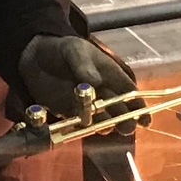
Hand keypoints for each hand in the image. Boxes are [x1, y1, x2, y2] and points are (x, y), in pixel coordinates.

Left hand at [19, 34, 135, 121]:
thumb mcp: (73, 50)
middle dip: (125, 121)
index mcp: (110, 75)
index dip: (139, 107)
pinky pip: (80, 126)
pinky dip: (82, 130)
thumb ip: (83, 65)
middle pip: (119, 111)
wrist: (34, 57)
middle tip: (126, 127)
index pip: (130, 93)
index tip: (145, 121)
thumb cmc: (61, 49)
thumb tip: (95, 82)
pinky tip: (82, 131)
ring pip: (101, 121)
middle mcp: (102, 93)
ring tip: (103, 126)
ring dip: (104, 126)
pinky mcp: (69, 114)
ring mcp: (86, 105)